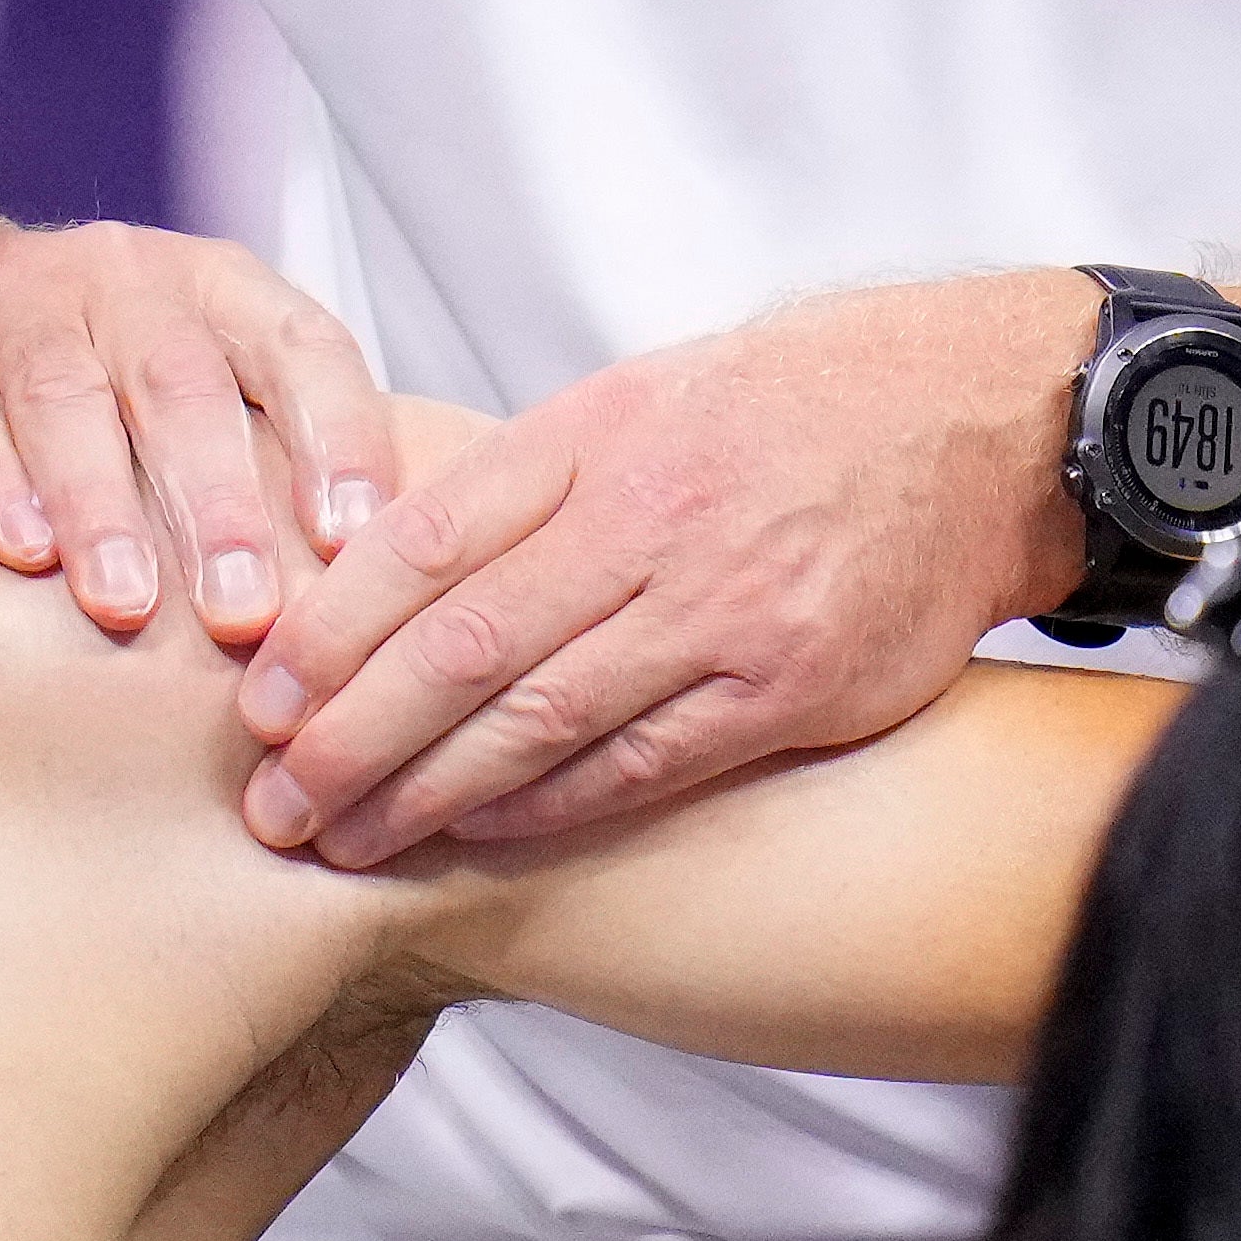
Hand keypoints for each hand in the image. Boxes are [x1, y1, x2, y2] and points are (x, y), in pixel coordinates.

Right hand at [0, 221, 398, 644]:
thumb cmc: (89, 369)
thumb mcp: (190, 379)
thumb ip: (267, 453)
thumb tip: (370, 596)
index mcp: (222, 288)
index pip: (302, 350)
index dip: (337, 438)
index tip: (354, 542)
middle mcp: (129, 276)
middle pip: (183, 386)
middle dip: (217, 504)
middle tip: (242, 613)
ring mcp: (19, 294)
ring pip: (68, 398)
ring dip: (102, 508)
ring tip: (126, 603)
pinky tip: (21, 553)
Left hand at [233, 276, 1078, 860]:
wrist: (979, 420)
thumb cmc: (790, 413)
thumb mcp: (642, 399)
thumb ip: (524, 485)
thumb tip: (382, 571)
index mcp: (593, 435)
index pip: (420, 544)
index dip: (329, 635)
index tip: (261, 701)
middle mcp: (647, 517)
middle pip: (459, 649)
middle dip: (349, 739)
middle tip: (273, 808)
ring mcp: (720, 607)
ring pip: (538, 720)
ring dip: (426, 795)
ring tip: (346, 841)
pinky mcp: (787, 684)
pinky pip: (642, 764)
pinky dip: (549, 808)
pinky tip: (478, 837)